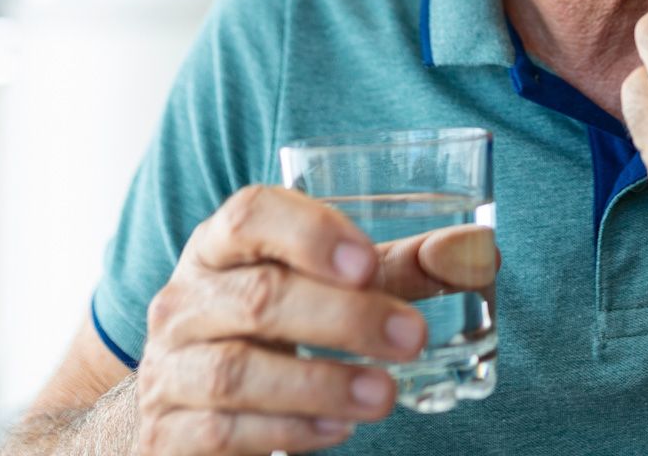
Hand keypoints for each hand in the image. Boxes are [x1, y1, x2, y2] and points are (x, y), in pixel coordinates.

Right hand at [133, 185, 497, 453]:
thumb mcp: (322, 288)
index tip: (367, 263)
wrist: (178, 404)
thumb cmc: (268, 326)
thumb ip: (396, 269)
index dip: (309, 233)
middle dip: (344, 318)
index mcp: (221, 246)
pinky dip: (285, 430)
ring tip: (386, 395)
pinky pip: (222, 431)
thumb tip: (480, 253)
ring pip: (237, 371)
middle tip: (413, 338)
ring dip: (320, 383)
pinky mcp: (167, 432)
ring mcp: (169, 368)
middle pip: (259, 297)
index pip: (248, 215)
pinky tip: (337, 428)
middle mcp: (186, 300)